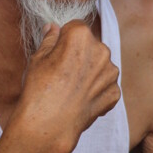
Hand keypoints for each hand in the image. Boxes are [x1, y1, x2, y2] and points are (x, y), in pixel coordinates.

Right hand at [16, 21, 119, 152]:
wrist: (48, 124)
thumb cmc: (39, 88)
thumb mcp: (38, 58)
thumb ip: (49, 39)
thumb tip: (52, 28)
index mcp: (81, 36)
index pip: (75, 27)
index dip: (64, 39)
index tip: (56, 52)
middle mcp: (101, 50)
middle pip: (90, 46)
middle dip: (79, 55)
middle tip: (62, 72)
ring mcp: (110, 73)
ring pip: (100, 65)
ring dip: (89, 72)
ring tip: (70, 88)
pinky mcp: (114, 93)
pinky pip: (105, 86)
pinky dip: (95, 91)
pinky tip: (79, 99)